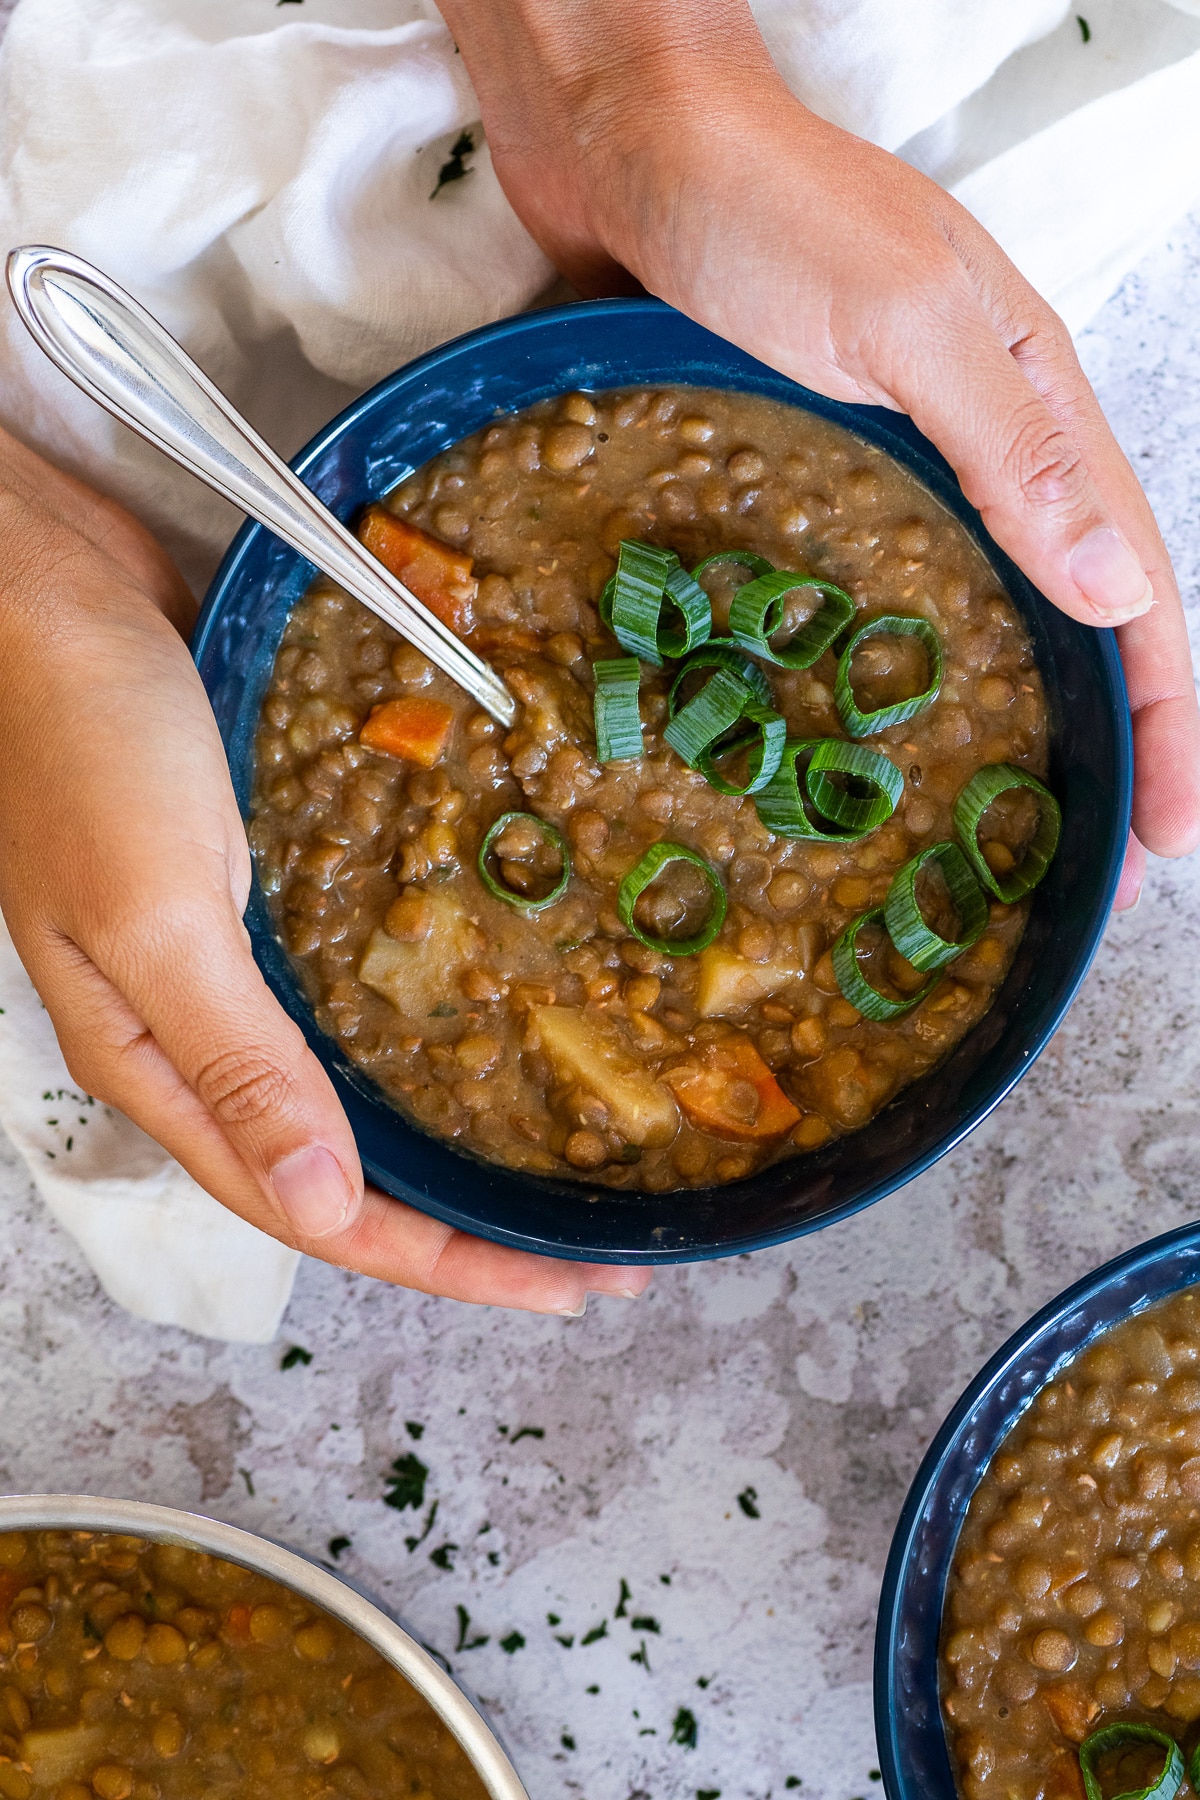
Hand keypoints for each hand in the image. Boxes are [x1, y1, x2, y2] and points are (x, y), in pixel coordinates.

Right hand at [0, 428, 647, 1312]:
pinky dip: (416, 1040)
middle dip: (462, 1230)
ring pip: (347, 1096)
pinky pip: (345, 999)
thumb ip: (235, 1064)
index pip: (311, 1211)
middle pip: (339, 1171)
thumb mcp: (157, 916)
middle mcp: (192, 1031)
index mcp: (155, 1062)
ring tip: (551, 1177)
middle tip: (590, 1259)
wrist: (43, 583)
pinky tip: (479, 1034)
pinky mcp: (254, 889)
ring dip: (446, 1147)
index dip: (438, 1263)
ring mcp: (223, 962)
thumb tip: (323, 1211)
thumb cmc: (83, 740)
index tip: (559, 1291)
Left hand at [441, 0, 1199, 906]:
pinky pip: (877, 588)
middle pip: (1074, 614)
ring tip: (999, 834)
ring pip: (983, 610)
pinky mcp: (810, 466)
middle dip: (1102, 745)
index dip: (1166, 718)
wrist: (622, 135)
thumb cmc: (758, 205)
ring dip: (1009, 719)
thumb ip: (1009, 442)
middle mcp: (978, 439)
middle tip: (1097, 875)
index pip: (1134, 584)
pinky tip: (869, 732)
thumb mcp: (904, 316)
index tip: (1167, 838)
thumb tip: (1111, 586)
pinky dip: (896, 670)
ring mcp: (895, 456)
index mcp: (1031, 400)